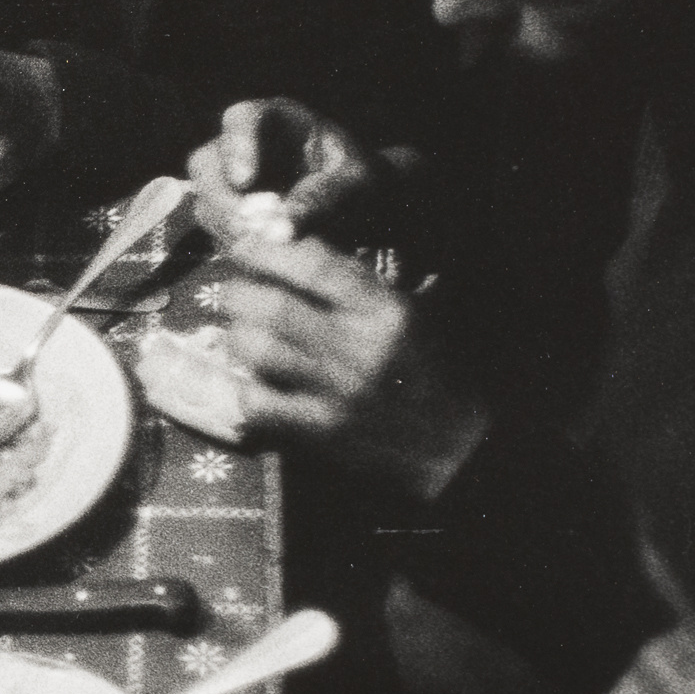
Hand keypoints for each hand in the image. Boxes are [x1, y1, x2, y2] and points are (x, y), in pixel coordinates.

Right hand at [188, 99, 383, 246]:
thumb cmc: (363, 181)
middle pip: (207, 162)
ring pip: (204, 199)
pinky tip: (264, 259)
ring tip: (266, 249)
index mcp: (277, 121)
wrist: (364, 206)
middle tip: (251, 229)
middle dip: (224, 199)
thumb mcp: (355, 184)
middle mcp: (244, 146)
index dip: (237, 146)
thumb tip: (278, 231)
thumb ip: (320, 199)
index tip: (244, 181)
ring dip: (228, 227)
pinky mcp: (229, 212)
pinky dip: (235, 245)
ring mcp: (230, 180)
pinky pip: (215, 230)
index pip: (242, 118)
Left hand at [216, 234, 487, 498]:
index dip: (269, 251)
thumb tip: (297, 250)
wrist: (461, 447)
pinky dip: (247, 389)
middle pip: (273, 306)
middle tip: (234, 292)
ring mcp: (338, 390)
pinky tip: (253, 383)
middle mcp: (360, 346)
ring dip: (238, 337)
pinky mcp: (323, 431)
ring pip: (258, 350)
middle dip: (240, 293)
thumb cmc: (437, 372)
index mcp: (387, 310)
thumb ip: (361, 284)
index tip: (247, 246)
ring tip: (240, 333)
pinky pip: (260, 402)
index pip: (315, 266)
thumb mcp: (415, 315)